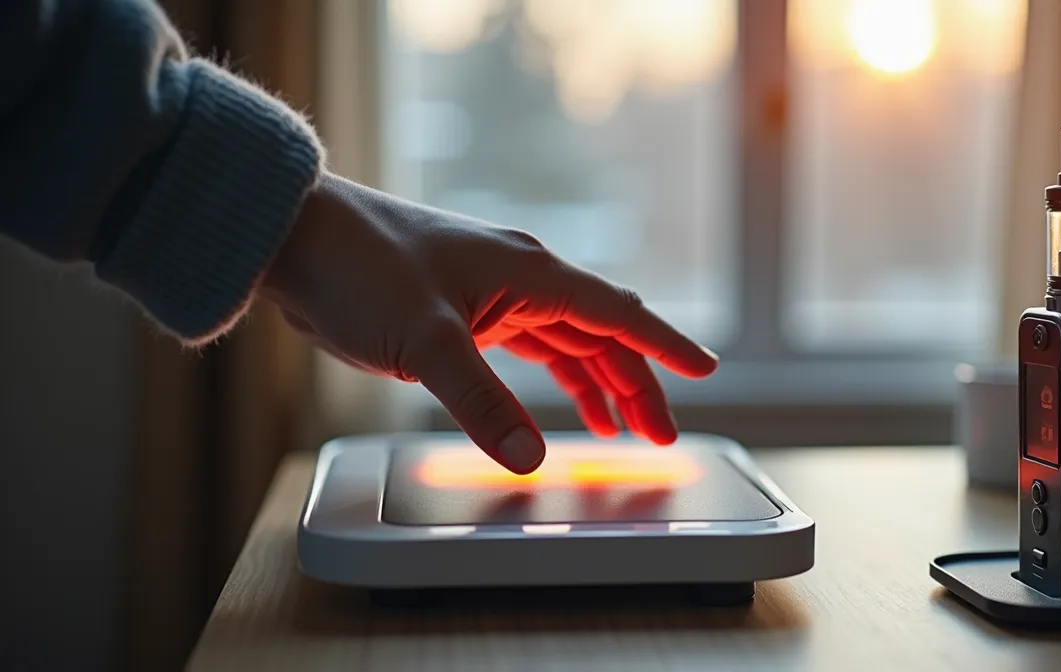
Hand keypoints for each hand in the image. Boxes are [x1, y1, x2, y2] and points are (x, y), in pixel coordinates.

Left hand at [259, 173, 718, 473]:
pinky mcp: (466, 310)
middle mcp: (523, 278)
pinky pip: (533, 346)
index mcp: (530, 273)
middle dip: (638, 384)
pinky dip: (559, 375)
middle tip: (662, 435)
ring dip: (601, 383)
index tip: (705, 371)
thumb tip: (530, 458)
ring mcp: (495, 293)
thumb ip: (482, 403)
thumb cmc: (358, 267)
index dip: (666, 346)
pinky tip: (566, 403)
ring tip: (626, 430)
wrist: (295, 236)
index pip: (620, 312)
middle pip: (602, 334)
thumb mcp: (426, 342)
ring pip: (570, 342)